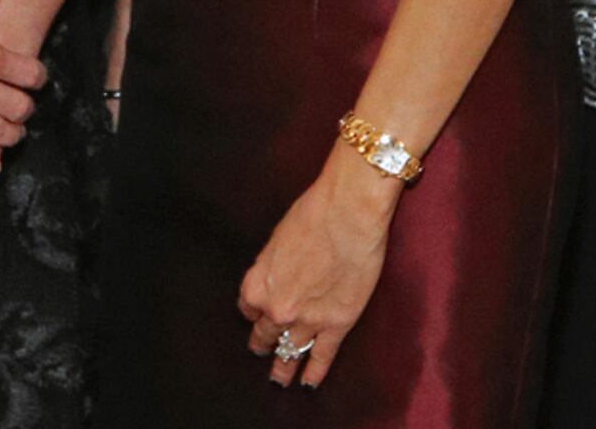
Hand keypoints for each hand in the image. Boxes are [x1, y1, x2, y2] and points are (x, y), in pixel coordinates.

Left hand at [238, 161, 397, 387]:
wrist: (348, 213)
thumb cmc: (313, 214)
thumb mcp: (278, 240)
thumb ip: (273, 267)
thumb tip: (279, 277)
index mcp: (258, 284)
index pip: (247, 309)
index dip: (253, 312)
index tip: (256, 316)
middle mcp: (277, 309)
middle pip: (265, 334)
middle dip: (263, 343)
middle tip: (263, 351)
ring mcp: (307, 321)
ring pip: (290, 352)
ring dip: (283, 367)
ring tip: (280, 379)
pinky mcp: (337, 325)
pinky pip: (321, 357)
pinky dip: (314, 373)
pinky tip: (309, 383)